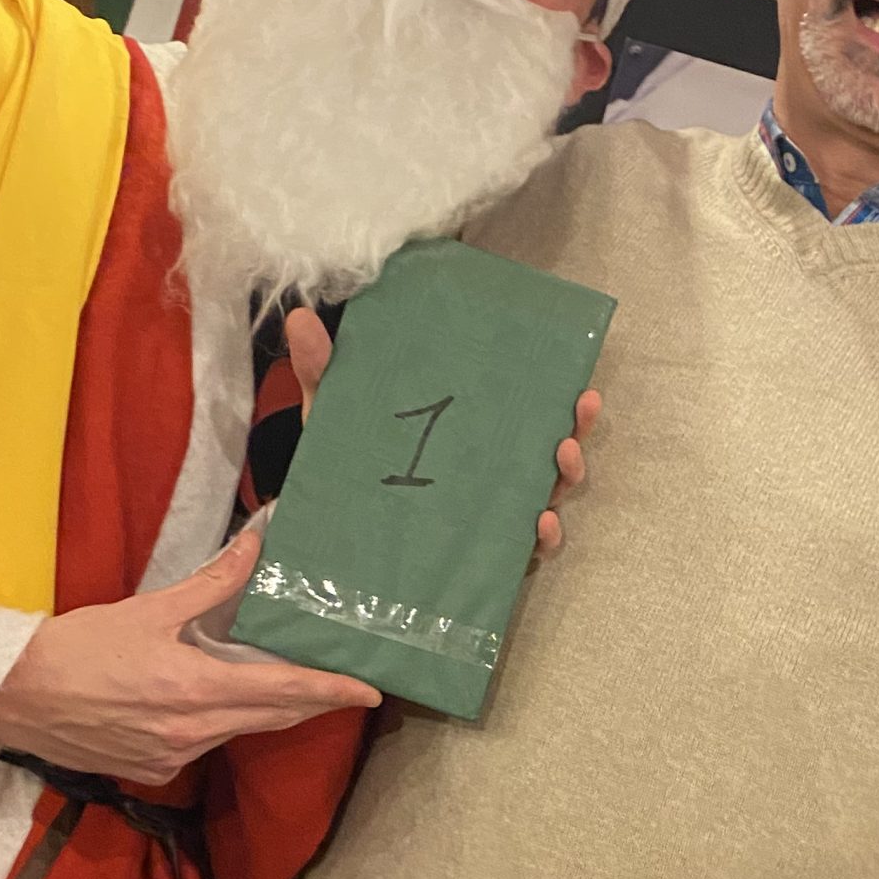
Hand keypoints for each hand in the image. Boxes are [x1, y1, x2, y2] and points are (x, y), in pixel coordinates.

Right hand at [0, 526, 378, 786]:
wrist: (7, 698)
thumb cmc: (72, 648)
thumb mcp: (146, 610)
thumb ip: (210, 585)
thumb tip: (254, 547)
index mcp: (194, 690)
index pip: (284, 691)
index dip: (331, 691)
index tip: (370, 692)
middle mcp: (191, 732)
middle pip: (273, 717)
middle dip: (311, 702)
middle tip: (346, 686)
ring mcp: (172, 757)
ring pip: (239, 730)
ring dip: (265, 708)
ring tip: (287, 682)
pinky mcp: (151, 770)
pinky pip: (204, 745)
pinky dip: (220, 722)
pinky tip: (215, 700)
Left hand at [284, 306, 598, 557]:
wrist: (322, 536)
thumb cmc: (342, 467)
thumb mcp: (332, 414)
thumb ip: (321, 370)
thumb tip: (299, 318)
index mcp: (467, 437)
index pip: (522, 414)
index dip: (558, 398)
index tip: (578, 381)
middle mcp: (486, 476)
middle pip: (548, 453)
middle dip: (575, 431)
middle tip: (579, 411)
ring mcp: (487, 519)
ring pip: (547, 497)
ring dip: (566, 477)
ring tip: (562, 457)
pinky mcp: (478, 560)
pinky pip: (525, 553)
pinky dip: (544, 538)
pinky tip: (541, 523)